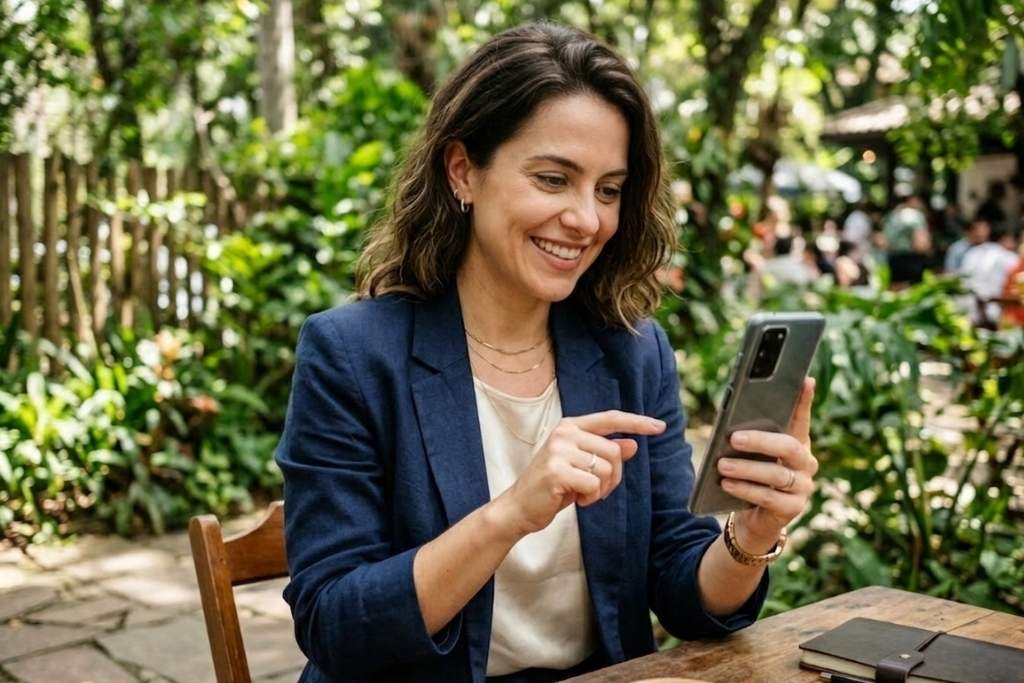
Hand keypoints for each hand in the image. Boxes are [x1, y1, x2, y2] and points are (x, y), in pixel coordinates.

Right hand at [495, 411, 665, 535]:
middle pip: (613, 451)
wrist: (520, 507)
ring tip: (583, 494)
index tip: (660, 426)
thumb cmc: (552, 486)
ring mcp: (559, 450)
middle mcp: (564, 433)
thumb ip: (604, 453)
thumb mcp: (581, 467)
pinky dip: (591, 498)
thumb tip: (632, 445)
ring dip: (601, 489)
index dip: (637, 422)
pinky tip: (575, 499)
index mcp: (570, 427)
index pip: (610, 418)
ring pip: (606, 469)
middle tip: (597, 489)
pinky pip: (594, 485)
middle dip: (614, 477)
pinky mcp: (556, 470)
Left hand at [716, 377, 817, 549]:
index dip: (804, 400)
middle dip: (760, 441)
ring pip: (776, 474)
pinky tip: (727, 484)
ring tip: (721, 465)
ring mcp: (803, 487)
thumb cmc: (750, 477)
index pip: (801, 418)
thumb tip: (730, 427)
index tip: (805, 380)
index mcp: (797, 443)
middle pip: (788, 447)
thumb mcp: (749, 455)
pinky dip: (745, 489)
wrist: (754, 518)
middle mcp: (806, 463)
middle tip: (733, 438)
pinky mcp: (793, 508)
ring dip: (746, 469)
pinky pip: (769, 498)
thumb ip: (747, 440)